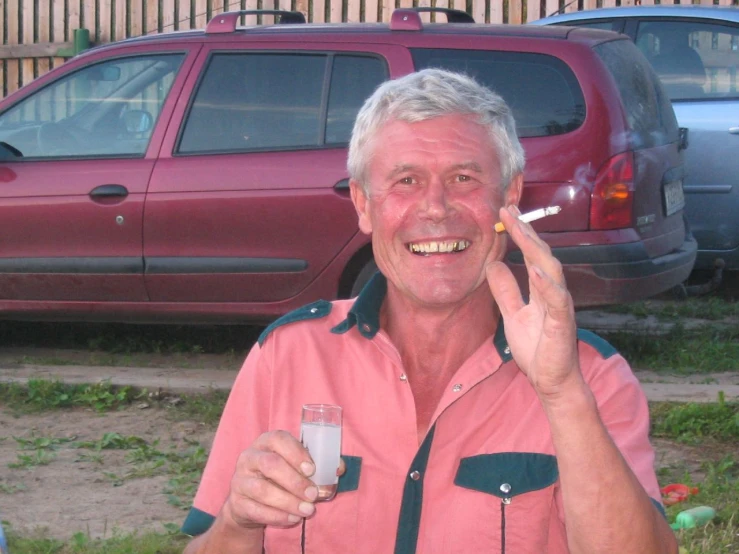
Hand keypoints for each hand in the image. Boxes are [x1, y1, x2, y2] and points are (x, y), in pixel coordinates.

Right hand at [223, 430, 345, 530]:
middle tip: (313, 494)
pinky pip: (256, 510)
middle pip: (270, 464)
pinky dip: (277, 515)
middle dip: (294, 481)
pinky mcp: (236, 502)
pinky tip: (293, 518)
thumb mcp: (295, 466)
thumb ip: (318, 464)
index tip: (312, 469)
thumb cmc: (279, 477)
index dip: (296, 453)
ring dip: (288, 501)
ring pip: (262, 489)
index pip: (278, 439)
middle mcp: (249, 457)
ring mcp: (239, 479)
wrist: (250, 501)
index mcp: (266, 442)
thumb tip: (339, 468)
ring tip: (307, 510)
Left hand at [486, 205, 581, 399]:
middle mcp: (553, 292)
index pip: (532, 253)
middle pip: (542, 254)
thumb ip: (505, 290)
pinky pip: (556, 301)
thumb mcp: (513, 314)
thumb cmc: (538, 349)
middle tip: (510, 209)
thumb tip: (494, 265)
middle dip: (526, 230)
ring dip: (536, 248)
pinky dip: (546, 285)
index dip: (520, 232)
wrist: (551, 382)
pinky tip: (535, 270)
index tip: (505, 211)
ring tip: (520, 228)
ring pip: (551, 270)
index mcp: (542, 289)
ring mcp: (559, 307)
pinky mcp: (561, 324)